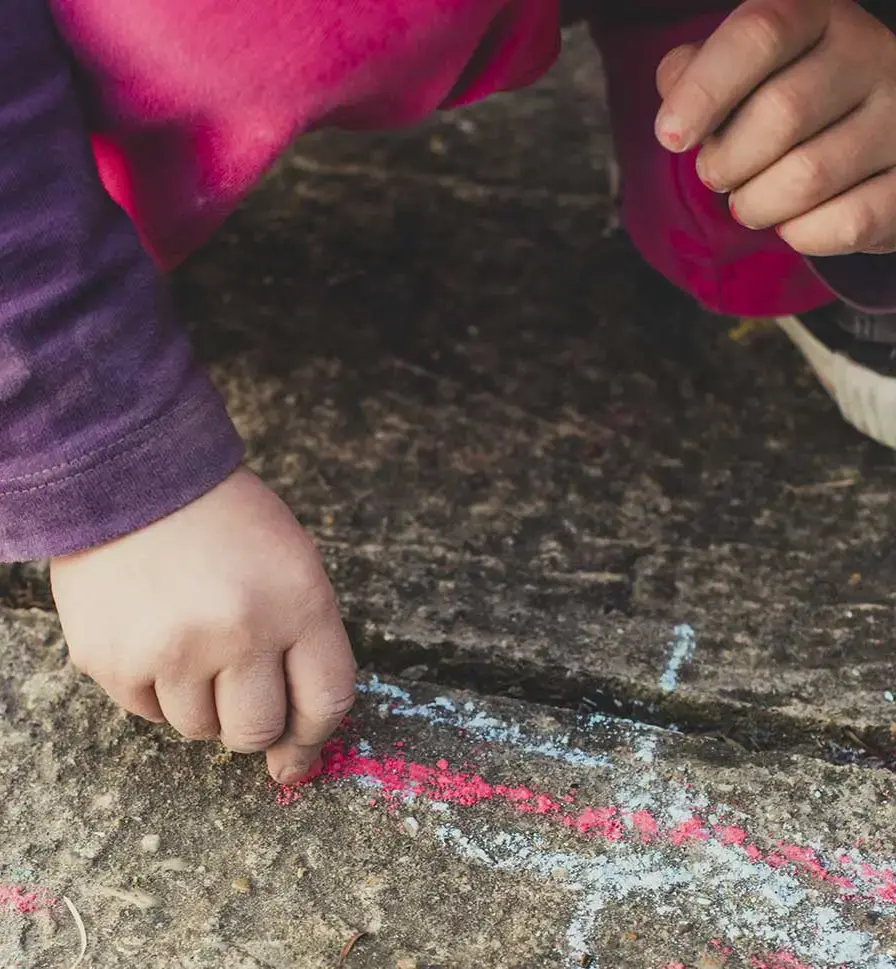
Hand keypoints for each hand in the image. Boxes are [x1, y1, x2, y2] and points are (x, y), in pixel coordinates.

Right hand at [50, 468, 355, 784]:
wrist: (136, 477)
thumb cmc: (228, 524)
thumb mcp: (293, 566)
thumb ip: (304, 648)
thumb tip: (291, 752)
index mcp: (298, 602)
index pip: (326, 702)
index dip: (314, 736)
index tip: (298, 751)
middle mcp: (239, 632)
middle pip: (258, 731)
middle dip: (253, 721)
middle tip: (236, 683)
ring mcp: (172, 650)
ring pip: (198, 729)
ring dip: (201, 700)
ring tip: (191, 640)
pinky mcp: (113, 661)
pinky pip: (147, 713)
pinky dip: (156, 688)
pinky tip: (155, 635)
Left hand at [655, 0, 895, 254]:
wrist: (871, 142)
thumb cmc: (787, 104)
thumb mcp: (742, 75)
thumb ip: (699, 73)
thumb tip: (676, 87)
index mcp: (818, 17)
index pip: (759, 35)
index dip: (703, 90)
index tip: (671, 137)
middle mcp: (870, 55)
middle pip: (780, 114)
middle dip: (726, 163)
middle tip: (719, 175)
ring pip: (807, 177)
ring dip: (757, 205)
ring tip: (753, 200)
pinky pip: (846, 222)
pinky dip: (802, 234)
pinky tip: (795, 220)